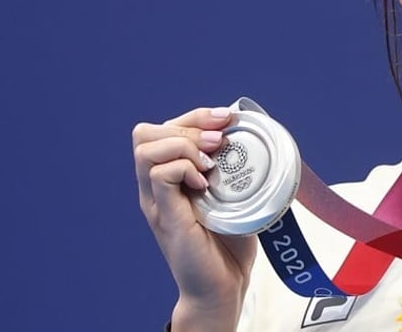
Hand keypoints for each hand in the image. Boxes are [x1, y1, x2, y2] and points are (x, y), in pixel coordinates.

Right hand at [133, 107, 256, 330]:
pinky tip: (204, 183)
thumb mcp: (236, 194)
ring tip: (211, 163)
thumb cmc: (230, 242)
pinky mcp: (166, 216)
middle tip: (220, 142)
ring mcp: (157, 201)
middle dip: (190, 124)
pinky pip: (159, 175)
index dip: (195, 115)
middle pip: (148, 132)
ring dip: (185, 144)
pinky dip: (183, 168)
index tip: (228, 119)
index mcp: (170, 178)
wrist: (224, 286)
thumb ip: (236, 167)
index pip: (164, 128)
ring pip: (146, 148)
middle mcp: (156, 187)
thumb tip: (255, 135)